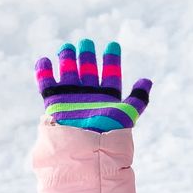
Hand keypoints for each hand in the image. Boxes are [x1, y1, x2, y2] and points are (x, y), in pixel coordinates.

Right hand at [36, 40, 151, 132]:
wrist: (85, 149)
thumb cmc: (107, 134)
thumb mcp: (127, 115)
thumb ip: (138, 99)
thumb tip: (147, 81)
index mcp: (107, 97)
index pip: (111, 74)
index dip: (112, 59)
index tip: (113, 45)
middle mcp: (89, 95)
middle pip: (88, 70)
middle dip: (87, 56)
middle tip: (86, 42)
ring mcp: (71, 98)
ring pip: (68, 72)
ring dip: (67, 59)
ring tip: (67, 48)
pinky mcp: (55, 103)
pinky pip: (47, 84)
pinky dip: (44, 72)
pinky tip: (45, 60)